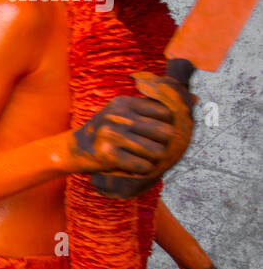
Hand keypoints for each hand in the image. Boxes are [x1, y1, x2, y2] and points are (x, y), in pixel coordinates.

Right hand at [69, 94, 185, 176]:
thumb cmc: (106, 134)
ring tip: (142, 158)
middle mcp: (118, 115)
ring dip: (153, 159)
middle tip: (150, 149)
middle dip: (163, 144)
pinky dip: (142, 170)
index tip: (155, 134)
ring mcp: (112, 134)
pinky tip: (132, 166)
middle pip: (165, 132)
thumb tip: (197, 98)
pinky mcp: (108, 154)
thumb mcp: (124, 114)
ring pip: (157, 151)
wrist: (72, 150)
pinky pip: (143, 165)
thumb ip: (153, 109)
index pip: (166, 113)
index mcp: (124, 102)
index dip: (165, 127)